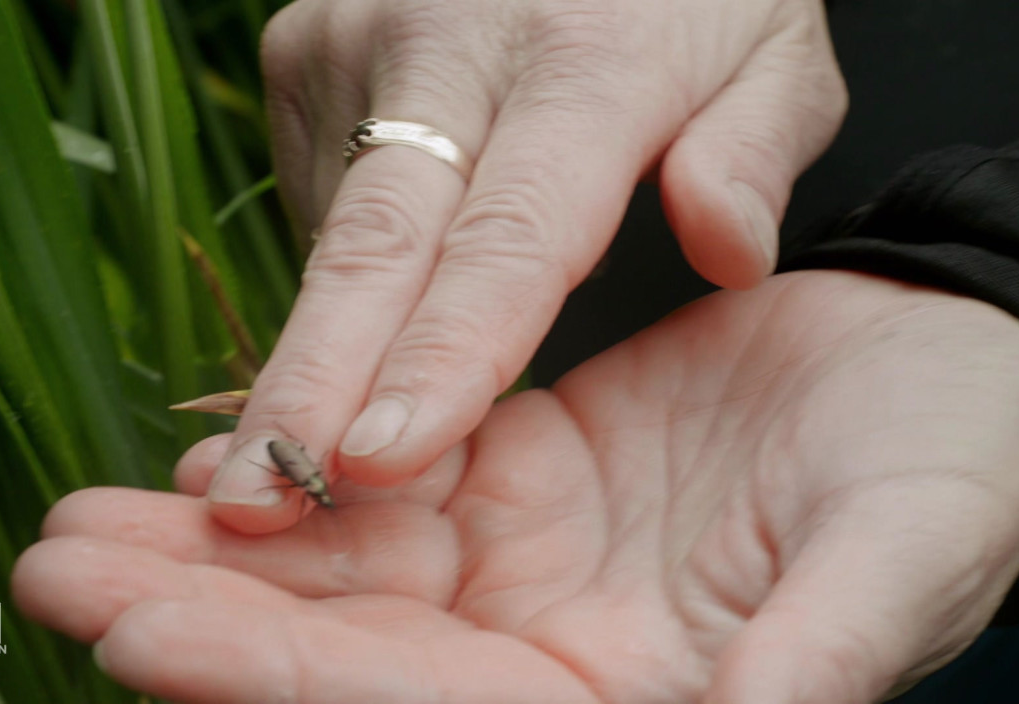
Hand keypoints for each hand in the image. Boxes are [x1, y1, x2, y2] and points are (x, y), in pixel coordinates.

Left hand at [15, 271, 1018, 701]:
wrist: (951, 370)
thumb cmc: (958, 469)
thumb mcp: (902, 560)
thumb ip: (815, 659)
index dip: (280, 681)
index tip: (141, 633)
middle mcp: (559, 656)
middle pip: (347, 656)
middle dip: (200, 618)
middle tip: (61, 568)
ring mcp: (532, 567)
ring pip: (345, 570)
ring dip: (218, 545)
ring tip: (91, 516)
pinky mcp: (521, 478)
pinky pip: (385, 479)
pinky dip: (299, 467)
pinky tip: (216, 450)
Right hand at [207, 0, 847, 530]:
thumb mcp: (768, 45)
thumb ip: (756, 149)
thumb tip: (727, 251)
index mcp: (586, 61)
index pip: (506, 241)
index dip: (441, 357)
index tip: (377, 457)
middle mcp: (445, 43)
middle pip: (369, 251)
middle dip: (307, 387)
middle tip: (249, 501)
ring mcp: (355, 38)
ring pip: (335, 238)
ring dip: (339, 340)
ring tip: (345, 406)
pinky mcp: (302, 44)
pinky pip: (319, 195)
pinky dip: (352, 263)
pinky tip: (393, 272)